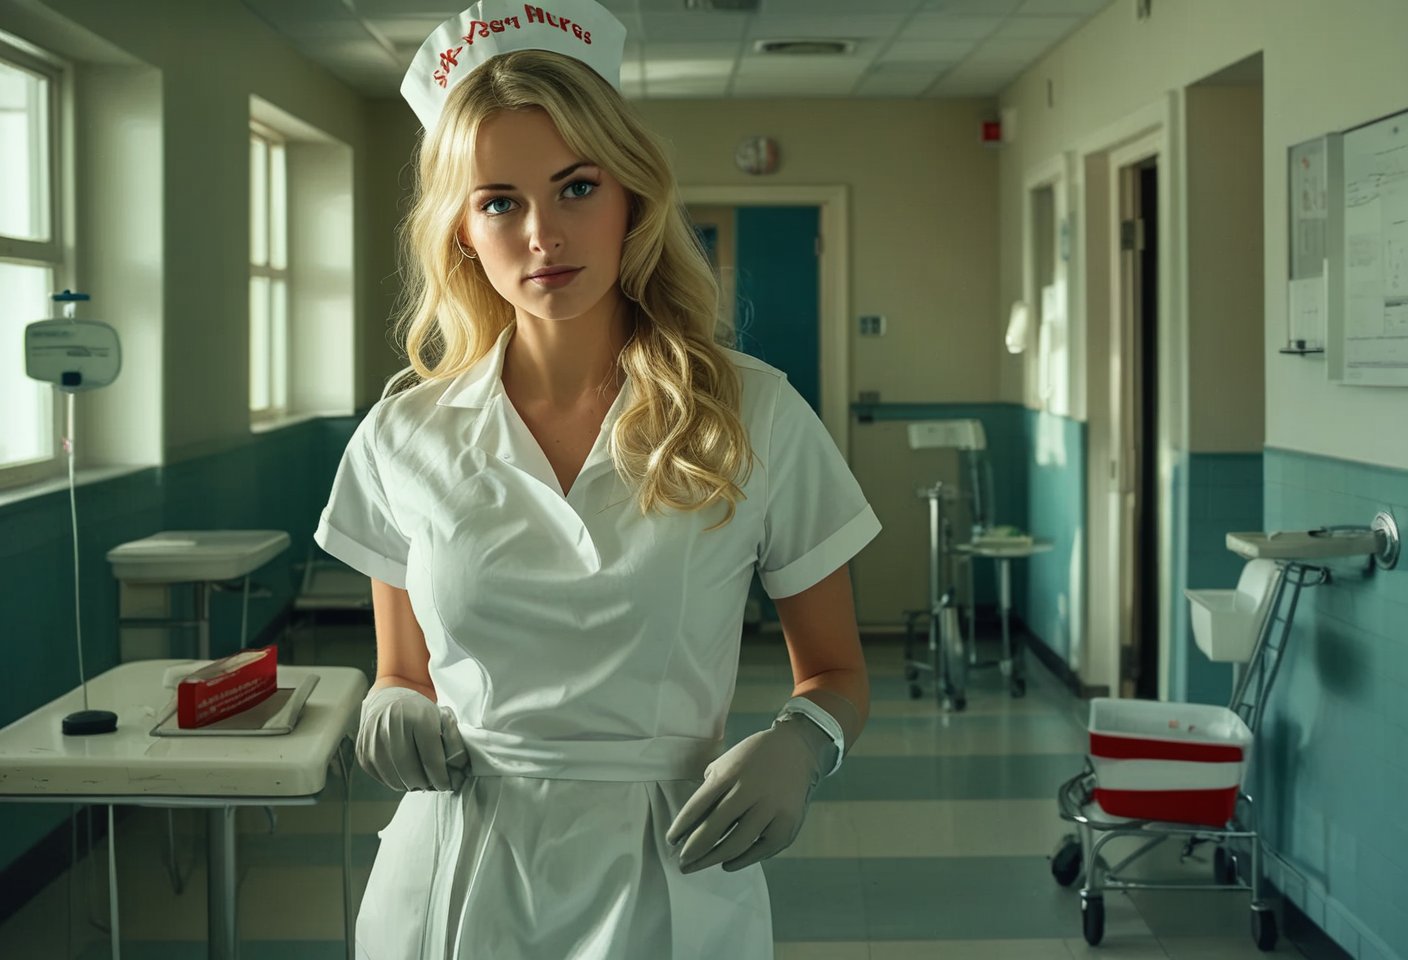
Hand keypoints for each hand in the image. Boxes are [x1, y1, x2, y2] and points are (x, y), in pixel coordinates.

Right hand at [356, 685, 470, 791]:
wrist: (386, 700)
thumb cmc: (418, 711)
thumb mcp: (442, 718)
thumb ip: (455, 743)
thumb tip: (459, 771)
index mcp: (416, 718)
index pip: (432, 760)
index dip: (443, 778)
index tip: (450, 784)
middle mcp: (391, 729)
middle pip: (413, 774)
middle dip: (428, 784)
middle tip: (436, 784)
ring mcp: (373, 742)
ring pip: (397, 781)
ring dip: (413, 785)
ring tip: (422, 779)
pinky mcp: (363, 754)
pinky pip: (384, 780)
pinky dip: (398, 781)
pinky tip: (406, 773)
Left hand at [665, 715, 835, 873]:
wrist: (797, 749)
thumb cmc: (753, 758)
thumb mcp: (727, 762)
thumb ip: (711, 788)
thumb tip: (692, 824)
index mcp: (731, 773)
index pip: (698, 806)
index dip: (681, 827)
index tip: (670, 841)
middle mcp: (751, 791)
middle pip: (714, 828)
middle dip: (693, 849)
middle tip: (681, 862)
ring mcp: (771, 809)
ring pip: (737, 843)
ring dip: (713, 859)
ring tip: (698, 865)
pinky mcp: (788, 823)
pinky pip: (761, 850)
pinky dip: (742, 861)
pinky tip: (727, 864)